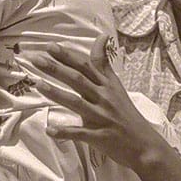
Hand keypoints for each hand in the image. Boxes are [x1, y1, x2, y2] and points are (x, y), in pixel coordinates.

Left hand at [29, 37, 161, 170]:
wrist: (144, 144)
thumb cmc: (126, 113)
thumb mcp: (116, 86)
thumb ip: (104, 64)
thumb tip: (102, 36)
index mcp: (107, 85)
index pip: (86, 66)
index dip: (68, 56)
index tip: (50, 46)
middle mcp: (104, 98)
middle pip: (78, 80)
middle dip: (56, 69)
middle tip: (36, 59)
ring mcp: (102, 117)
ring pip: (77, 103)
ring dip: (57, 94)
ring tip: (38, 84)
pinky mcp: (100, 137)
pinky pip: (80, 134)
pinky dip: (65, 132)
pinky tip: (50, 130)